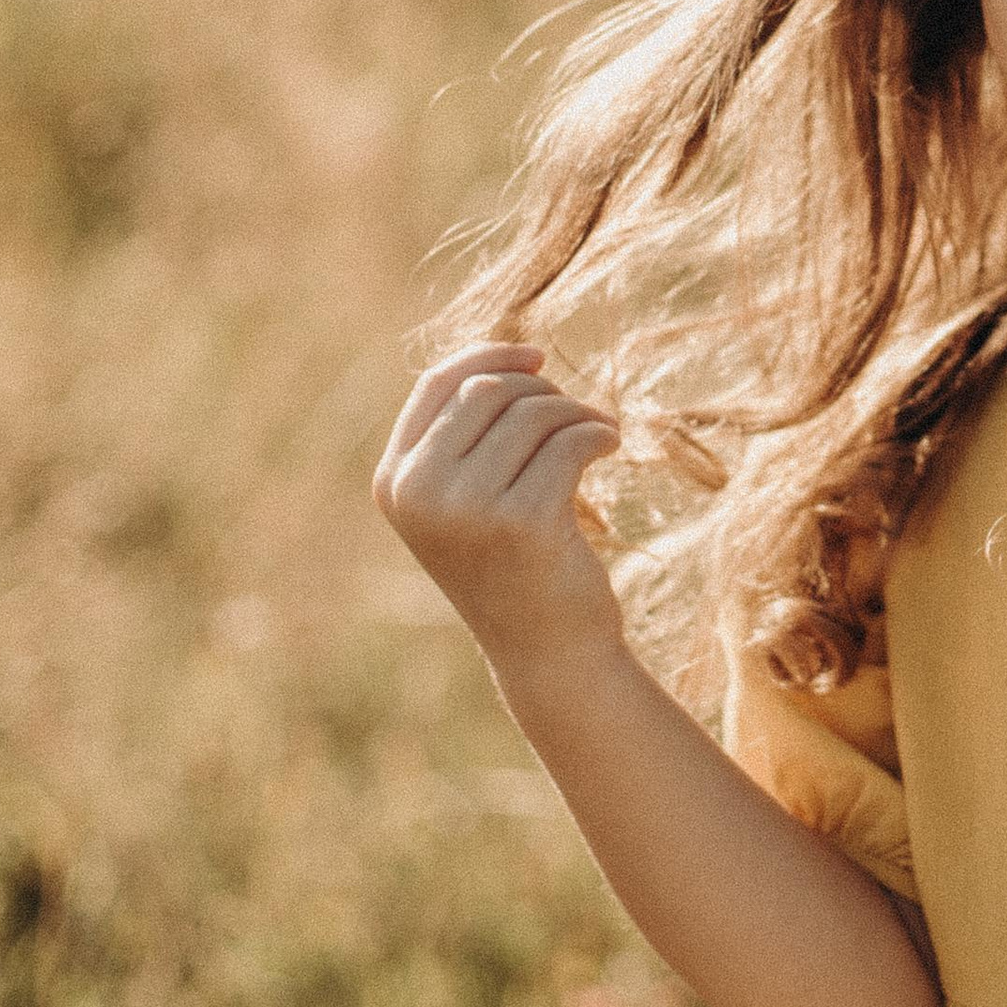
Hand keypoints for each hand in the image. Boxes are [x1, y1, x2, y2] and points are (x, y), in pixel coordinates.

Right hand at [374, 339, 623, 667]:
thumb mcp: (469, 498)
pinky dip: (599, 434)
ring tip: (599, 435)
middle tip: (578, 417)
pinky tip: (611, 446)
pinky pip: (569, 442)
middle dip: (542, 391)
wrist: (547, 650)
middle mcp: (419, 493)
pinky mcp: (522, 523)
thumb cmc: (516, 564)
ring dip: (578, 414)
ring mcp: (467, 510)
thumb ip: (468, 436)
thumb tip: (514, 357)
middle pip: (489, 391)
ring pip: (534, 413)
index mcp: (395, 481)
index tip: (538, 356)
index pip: (438, 385)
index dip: (490, 357)